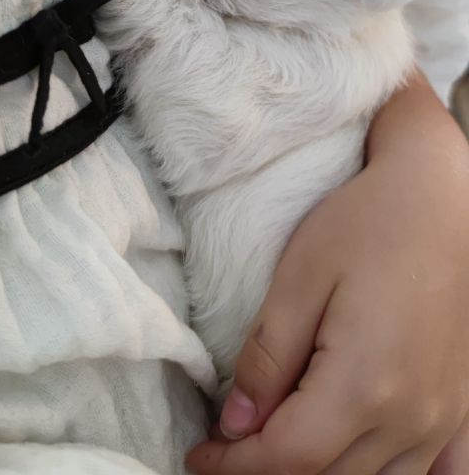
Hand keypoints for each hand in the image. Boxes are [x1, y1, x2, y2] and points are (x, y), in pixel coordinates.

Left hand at [187, 73, 468, 474]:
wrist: (442, 196)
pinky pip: (428, 472)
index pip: (287, 460)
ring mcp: (441, 416)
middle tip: (227, 444)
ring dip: (319, 473)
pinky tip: (354, 455)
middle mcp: (411, 416)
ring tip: (277, 439)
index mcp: (366, 384)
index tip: (200, 453)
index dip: (233, 466)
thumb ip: (267, 357)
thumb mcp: (300, 277)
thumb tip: (236, 423)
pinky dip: (382, 474)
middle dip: (267, 470)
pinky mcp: (458, 406)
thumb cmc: (370, 223)